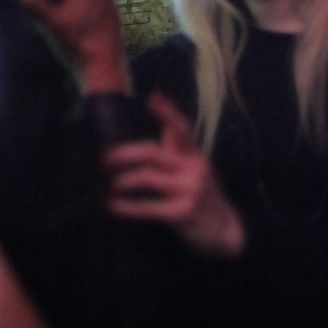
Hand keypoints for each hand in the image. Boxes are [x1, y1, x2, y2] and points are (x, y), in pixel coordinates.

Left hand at [103, 93, 244, 257]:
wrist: (224, 229)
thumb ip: (178, 148)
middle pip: (153, 153)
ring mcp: (190, 190)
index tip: (152, 98)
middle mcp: (194, 168)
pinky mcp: (182, 213)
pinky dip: (127, 207)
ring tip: (112, 185)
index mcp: (195, 154)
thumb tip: (164, 124)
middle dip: (125, 154)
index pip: (182, 128)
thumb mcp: (195, 167)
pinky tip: (113, 206)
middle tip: (104, 159)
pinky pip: (147, 207)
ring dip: (124, 180)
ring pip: (147, 178)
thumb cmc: (202, 195)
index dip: (167, 112)